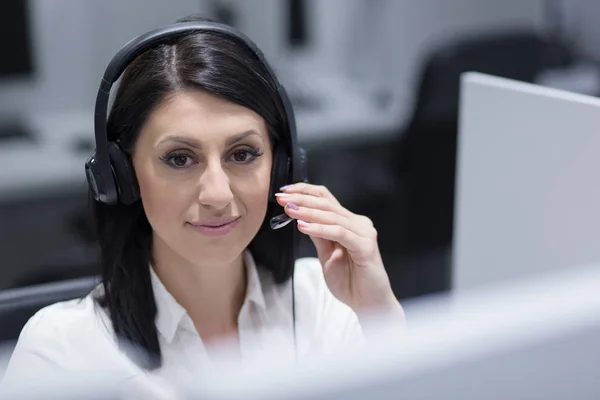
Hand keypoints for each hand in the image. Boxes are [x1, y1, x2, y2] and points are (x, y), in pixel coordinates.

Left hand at [275, 183, 402, 317]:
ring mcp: (364, 233)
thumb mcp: (326, 255)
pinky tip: (304, 227)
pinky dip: (320, 229)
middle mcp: (358, 224)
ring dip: (307, 212)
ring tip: (289, 210)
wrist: (368, 304)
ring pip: (332, 216)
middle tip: (281, 198)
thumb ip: (318, 236)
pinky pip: (340, 233)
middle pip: (327, 204)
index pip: (326, 199)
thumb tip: (301, 218)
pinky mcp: (366, 246)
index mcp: (349, 223)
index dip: (305, 192)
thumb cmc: (349, 281)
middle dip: (302, 200)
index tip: (285, 191)